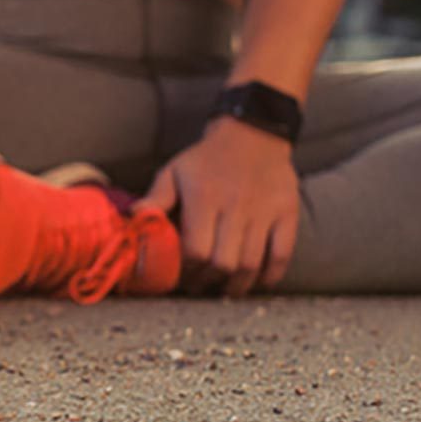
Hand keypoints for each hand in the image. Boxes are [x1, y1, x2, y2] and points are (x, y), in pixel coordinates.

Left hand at [139, 117, 300, 296]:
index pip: (195, 249)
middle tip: (200, 286)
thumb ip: (155, 198)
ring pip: (251, 264)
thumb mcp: (174, 171)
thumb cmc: (206, 159)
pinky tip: (257, 281)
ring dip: (236, 285)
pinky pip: (281, 255)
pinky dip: (269, 275)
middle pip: (223, 263)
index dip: (186, 270)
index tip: (181, 275)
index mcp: (204, 197)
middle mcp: (236, 206)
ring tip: (225, 289)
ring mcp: (264, 211)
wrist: (253, 133)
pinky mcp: (287, 213)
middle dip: (208, 282)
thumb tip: (133, 219)